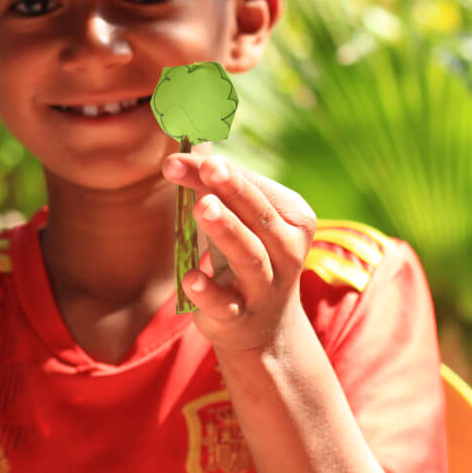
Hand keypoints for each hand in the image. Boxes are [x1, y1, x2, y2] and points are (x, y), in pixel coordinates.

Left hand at [163, 153, 317, 352]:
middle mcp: (287, 251)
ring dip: (226, 229)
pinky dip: (208, 290)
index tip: (178, 157)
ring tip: (200, 207)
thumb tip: (182, 145)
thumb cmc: (246, 255)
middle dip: (234, 189)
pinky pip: (225, 303)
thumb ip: (212, 186)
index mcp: (293, 219)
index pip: (255, 188)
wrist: (263, 327)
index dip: (220, 171)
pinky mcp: (240, 315)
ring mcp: (265, 286)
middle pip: (259, 216)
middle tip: (210, 166)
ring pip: (249, 255)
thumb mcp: (236, 219)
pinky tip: (188, 276)